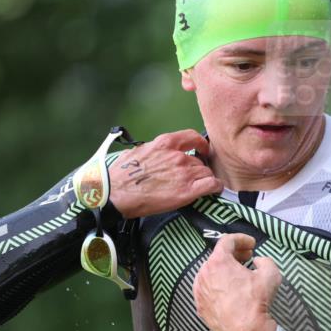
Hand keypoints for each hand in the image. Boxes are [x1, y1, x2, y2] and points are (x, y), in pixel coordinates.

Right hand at [109, 130, 223, 217]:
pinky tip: (213, 189)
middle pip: (199, 160)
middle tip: (192, 178)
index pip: (192, 136)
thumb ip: (153, 150)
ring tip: (200, 186)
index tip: (203, 149)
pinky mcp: (187, 191)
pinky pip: (212, 185)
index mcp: (165, 143)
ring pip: (206, 173)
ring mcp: (184, 173)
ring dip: (205, 179)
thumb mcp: (137, 152)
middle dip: (198, 168)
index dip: (201, 144)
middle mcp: (178, 156)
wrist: (115, 194)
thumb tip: (156, 153)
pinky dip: (215, 187)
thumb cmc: (120, 175)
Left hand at [192, 233, 281, 330]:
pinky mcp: (199, 305)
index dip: (242, 239)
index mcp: (218, 262)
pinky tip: (229, 290)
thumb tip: (258, 262)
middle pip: (218, 256)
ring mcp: (199, 290)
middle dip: (234, 254)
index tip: (251, 244)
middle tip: (247, 257)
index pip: (227, 241)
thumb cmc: (256, 302)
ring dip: (224, 270)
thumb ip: (265, 260)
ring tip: (238, 275)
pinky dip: (217, 285)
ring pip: (210, 272)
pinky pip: (207, 288)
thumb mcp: (271, 274)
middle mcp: (204, 273)